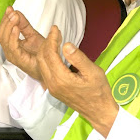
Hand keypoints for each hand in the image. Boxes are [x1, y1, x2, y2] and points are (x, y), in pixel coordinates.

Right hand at [0, 6, 49, 87]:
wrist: (51, 67)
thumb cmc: (42, 54)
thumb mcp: (32, 35)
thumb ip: (23, 24)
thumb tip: (16, 12)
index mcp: (11, 44)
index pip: (3, 29)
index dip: (5, 19)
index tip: (10, 8)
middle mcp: (9, 50)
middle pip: (1, 33)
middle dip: (6, 21)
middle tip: (12, 12)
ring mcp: (12, 55)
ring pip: (4, 38)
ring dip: (8, 26)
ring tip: (14, 17)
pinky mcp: (17, 59)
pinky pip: (11, 46)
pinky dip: (12, 36)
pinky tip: (15, 28)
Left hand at [1, 9, 118, 137]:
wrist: (98, 111)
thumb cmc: (99, 91)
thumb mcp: (93, 72)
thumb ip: (78, 58)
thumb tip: (66, 45)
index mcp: (61, 79)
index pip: (50, 53)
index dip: (51, 39)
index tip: (56, 28)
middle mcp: (52, 83)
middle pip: (41, 58)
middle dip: (46, 42)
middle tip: (55, 32)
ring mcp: (51, 87)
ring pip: (40, 64)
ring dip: (45, 50)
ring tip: (55, 39)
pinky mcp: (52, 89)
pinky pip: (44, 70)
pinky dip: (46, 58)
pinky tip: (55, 52)